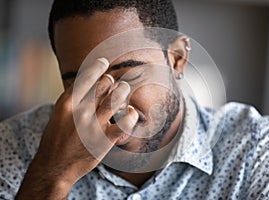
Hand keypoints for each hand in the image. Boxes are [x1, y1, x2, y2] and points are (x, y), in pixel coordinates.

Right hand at [16, 58, 137, 199]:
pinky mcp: (105, 140)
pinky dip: (131, 114)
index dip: (98, 66)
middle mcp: (81, 111)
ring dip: (123, 91)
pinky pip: (125, 122)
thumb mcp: (59, 114)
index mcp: (66, 103)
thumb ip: (73, 98)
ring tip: (124, 90)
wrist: (55, 167)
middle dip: (111, 81)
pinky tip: (130, 111)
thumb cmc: (57, 138)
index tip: (104, 62)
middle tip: (113, 83)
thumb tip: (92, 81)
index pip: (86, 77)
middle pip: (104, 84)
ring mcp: (94, 125)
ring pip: (117, 97)